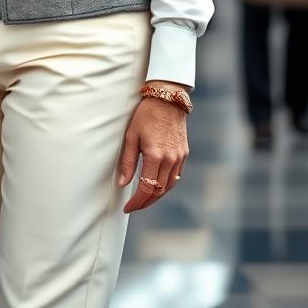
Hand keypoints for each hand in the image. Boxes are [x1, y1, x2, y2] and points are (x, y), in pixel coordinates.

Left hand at [118, 81, 188, 212]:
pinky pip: (176, 176)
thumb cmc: (146, 115)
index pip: (146, 188)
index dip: (137, 202)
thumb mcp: (131, 136)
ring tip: (144, 199)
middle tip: (134, 206)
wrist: (168, 100)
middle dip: (146, 202)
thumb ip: (127, 161)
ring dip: (157, 196)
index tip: (128, 208)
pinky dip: (166, 185)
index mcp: (155, 156)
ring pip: (169, 186)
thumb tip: (122, 183)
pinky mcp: (184, 154)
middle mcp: (170, 160)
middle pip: (159, 191)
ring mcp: (179, 158)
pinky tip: (157, 184)